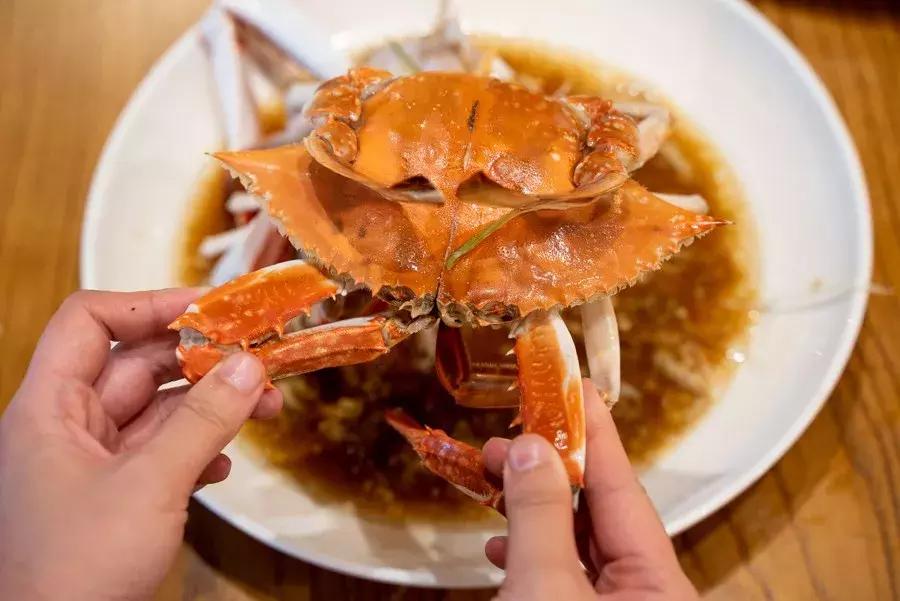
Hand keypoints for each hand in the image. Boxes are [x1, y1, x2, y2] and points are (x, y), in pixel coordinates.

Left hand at [0, 290, 281, 600]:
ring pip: (159, 411)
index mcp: (50, 408)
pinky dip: (199, 450)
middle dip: (202, 361)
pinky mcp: (117, 496)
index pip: (90, 322)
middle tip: (258, 361)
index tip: (209, 309)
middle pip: (137, 365)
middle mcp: (69, 427)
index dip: (147, 305)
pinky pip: (163, 452)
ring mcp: (94, 463)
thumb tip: (250, 366)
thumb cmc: (78, 570)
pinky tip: (225, 466)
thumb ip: (204, 421)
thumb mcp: (150, 484)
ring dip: (212, 407)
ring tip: (265, 409)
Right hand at [482, 380, 697, 600]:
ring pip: (574, 544)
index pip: (624, 489)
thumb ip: (541, 515)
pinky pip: (560, 577)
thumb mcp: (542, 585)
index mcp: (658, 585)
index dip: (594, 432)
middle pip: (597, 514)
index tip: (574, 385)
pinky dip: (528, 554)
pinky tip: (499, 544)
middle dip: (547, 472)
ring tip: (493, 478)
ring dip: (530, 511)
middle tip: (503, 441)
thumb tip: (533, 446)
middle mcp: (645, 595)